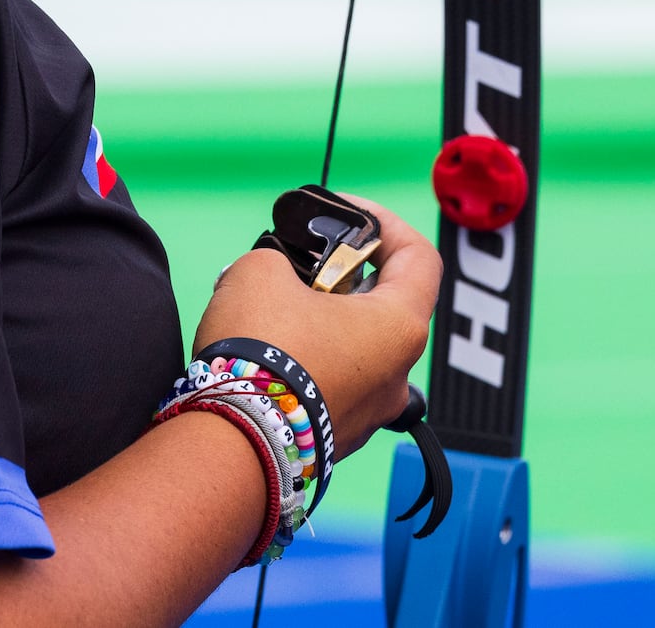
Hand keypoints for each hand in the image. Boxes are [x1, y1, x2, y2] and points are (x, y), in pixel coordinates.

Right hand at [190, 194, 440, 460]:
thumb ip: (281, 259)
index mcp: (400, 326)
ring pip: (355, 349)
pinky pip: (331, 384)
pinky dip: (306, 362)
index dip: (387, 224)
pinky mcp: (338, 436)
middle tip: (298, 265)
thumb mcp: (260, 269)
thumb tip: (275, 275)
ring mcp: (371, 413)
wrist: (234, 439)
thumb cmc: (261, 349)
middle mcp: (398, 374)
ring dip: (320, 321)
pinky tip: (264, 353)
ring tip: (268, 309)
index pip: (420, 258)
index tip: (349, 214)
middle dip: (340, 278)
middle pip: (384, 306)